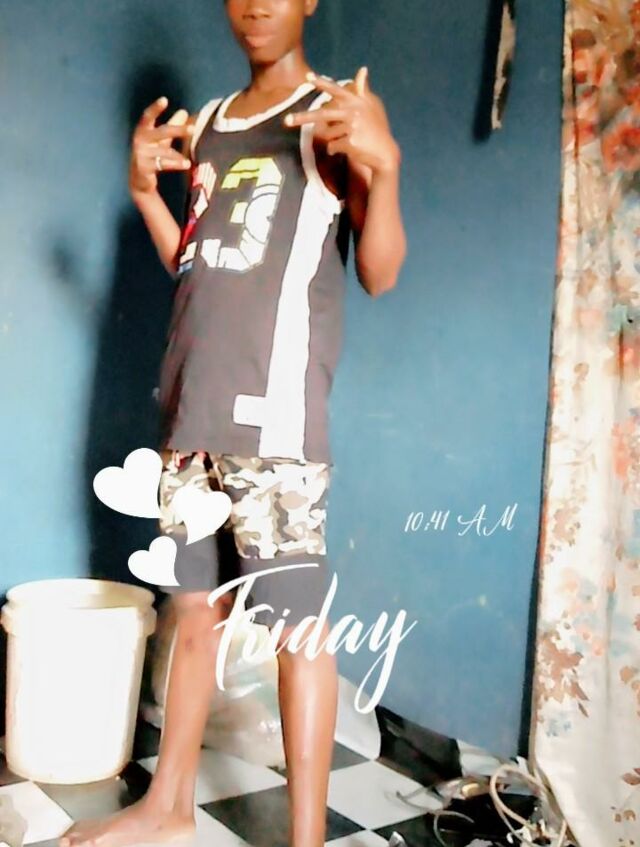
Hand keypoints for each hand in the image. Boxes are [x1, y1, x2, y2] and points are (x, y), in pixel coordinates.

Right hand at [129, 97, 193, 195]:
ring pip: (163, 152)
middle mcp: (140, 141)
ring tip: (189, 161)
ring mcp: (140, 155)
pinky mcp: (143, 168)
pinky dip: (175, 164)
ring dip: (177, 156)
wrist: (139, 181)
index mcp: (143, 131)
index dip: (155, 108)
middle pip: (161, 133)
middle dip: (177, 130)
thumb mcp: (160, 140)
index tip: (164, 100)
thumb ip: (171, 125)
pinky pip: (162, 164)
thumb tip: (184, 111)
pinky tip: (186, 164)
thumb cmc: (151, 155)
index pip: (148, 117)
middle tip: (193, 129)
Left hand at [283, 67, 400, 173]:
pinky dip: (335, 150)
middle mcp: (353, 112)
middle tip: (285, 121)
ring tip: (348, 140)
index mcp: (356, 102)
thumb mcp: (371, 107)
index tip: (308, 77)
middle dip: (302, 118)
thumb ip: (362, 89)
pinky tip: (348, 149)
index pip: (336, 91)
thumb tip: (363, 69)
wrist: (385, 152)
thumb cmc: (376, 128)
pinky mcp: (349, 142)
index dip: (322, 84)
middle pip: (322, 116)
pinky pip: (332, 147)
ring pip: (328, 134)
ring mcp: (351, 127)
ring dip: (333, 140)